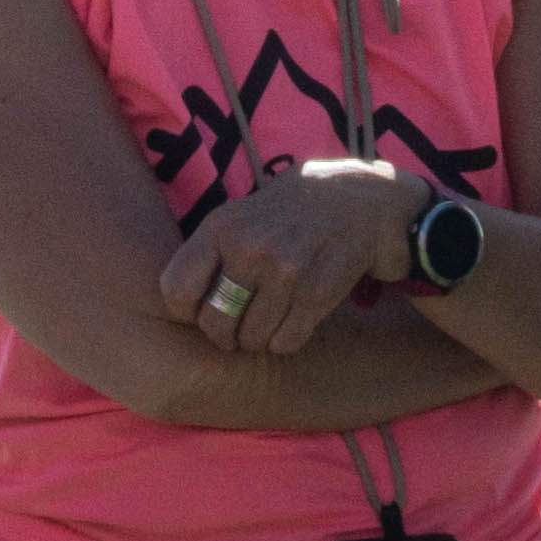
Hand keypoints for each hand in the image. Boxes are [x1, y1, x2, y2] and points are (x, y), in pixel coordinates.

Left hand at [160, 153, 425, 355]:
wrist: (364, 199)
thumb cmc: (293, 210)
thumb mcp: (243, 211)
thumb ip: (212, 248)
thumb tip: (176, 299)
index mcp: (221, 226)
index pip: (176, 289)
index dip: (186, 311)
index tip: (202, 310)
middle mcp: (249, 247)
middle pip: (214, 323)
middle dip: (224, 335)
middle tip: (236, 329)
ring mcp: (286, 271)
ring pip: (251, 339)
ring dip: (257, 340)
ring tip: (266, 323)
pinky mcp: (318, 291)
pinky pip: (286, 341)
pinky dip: (285, 341)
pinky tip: (292, 322)